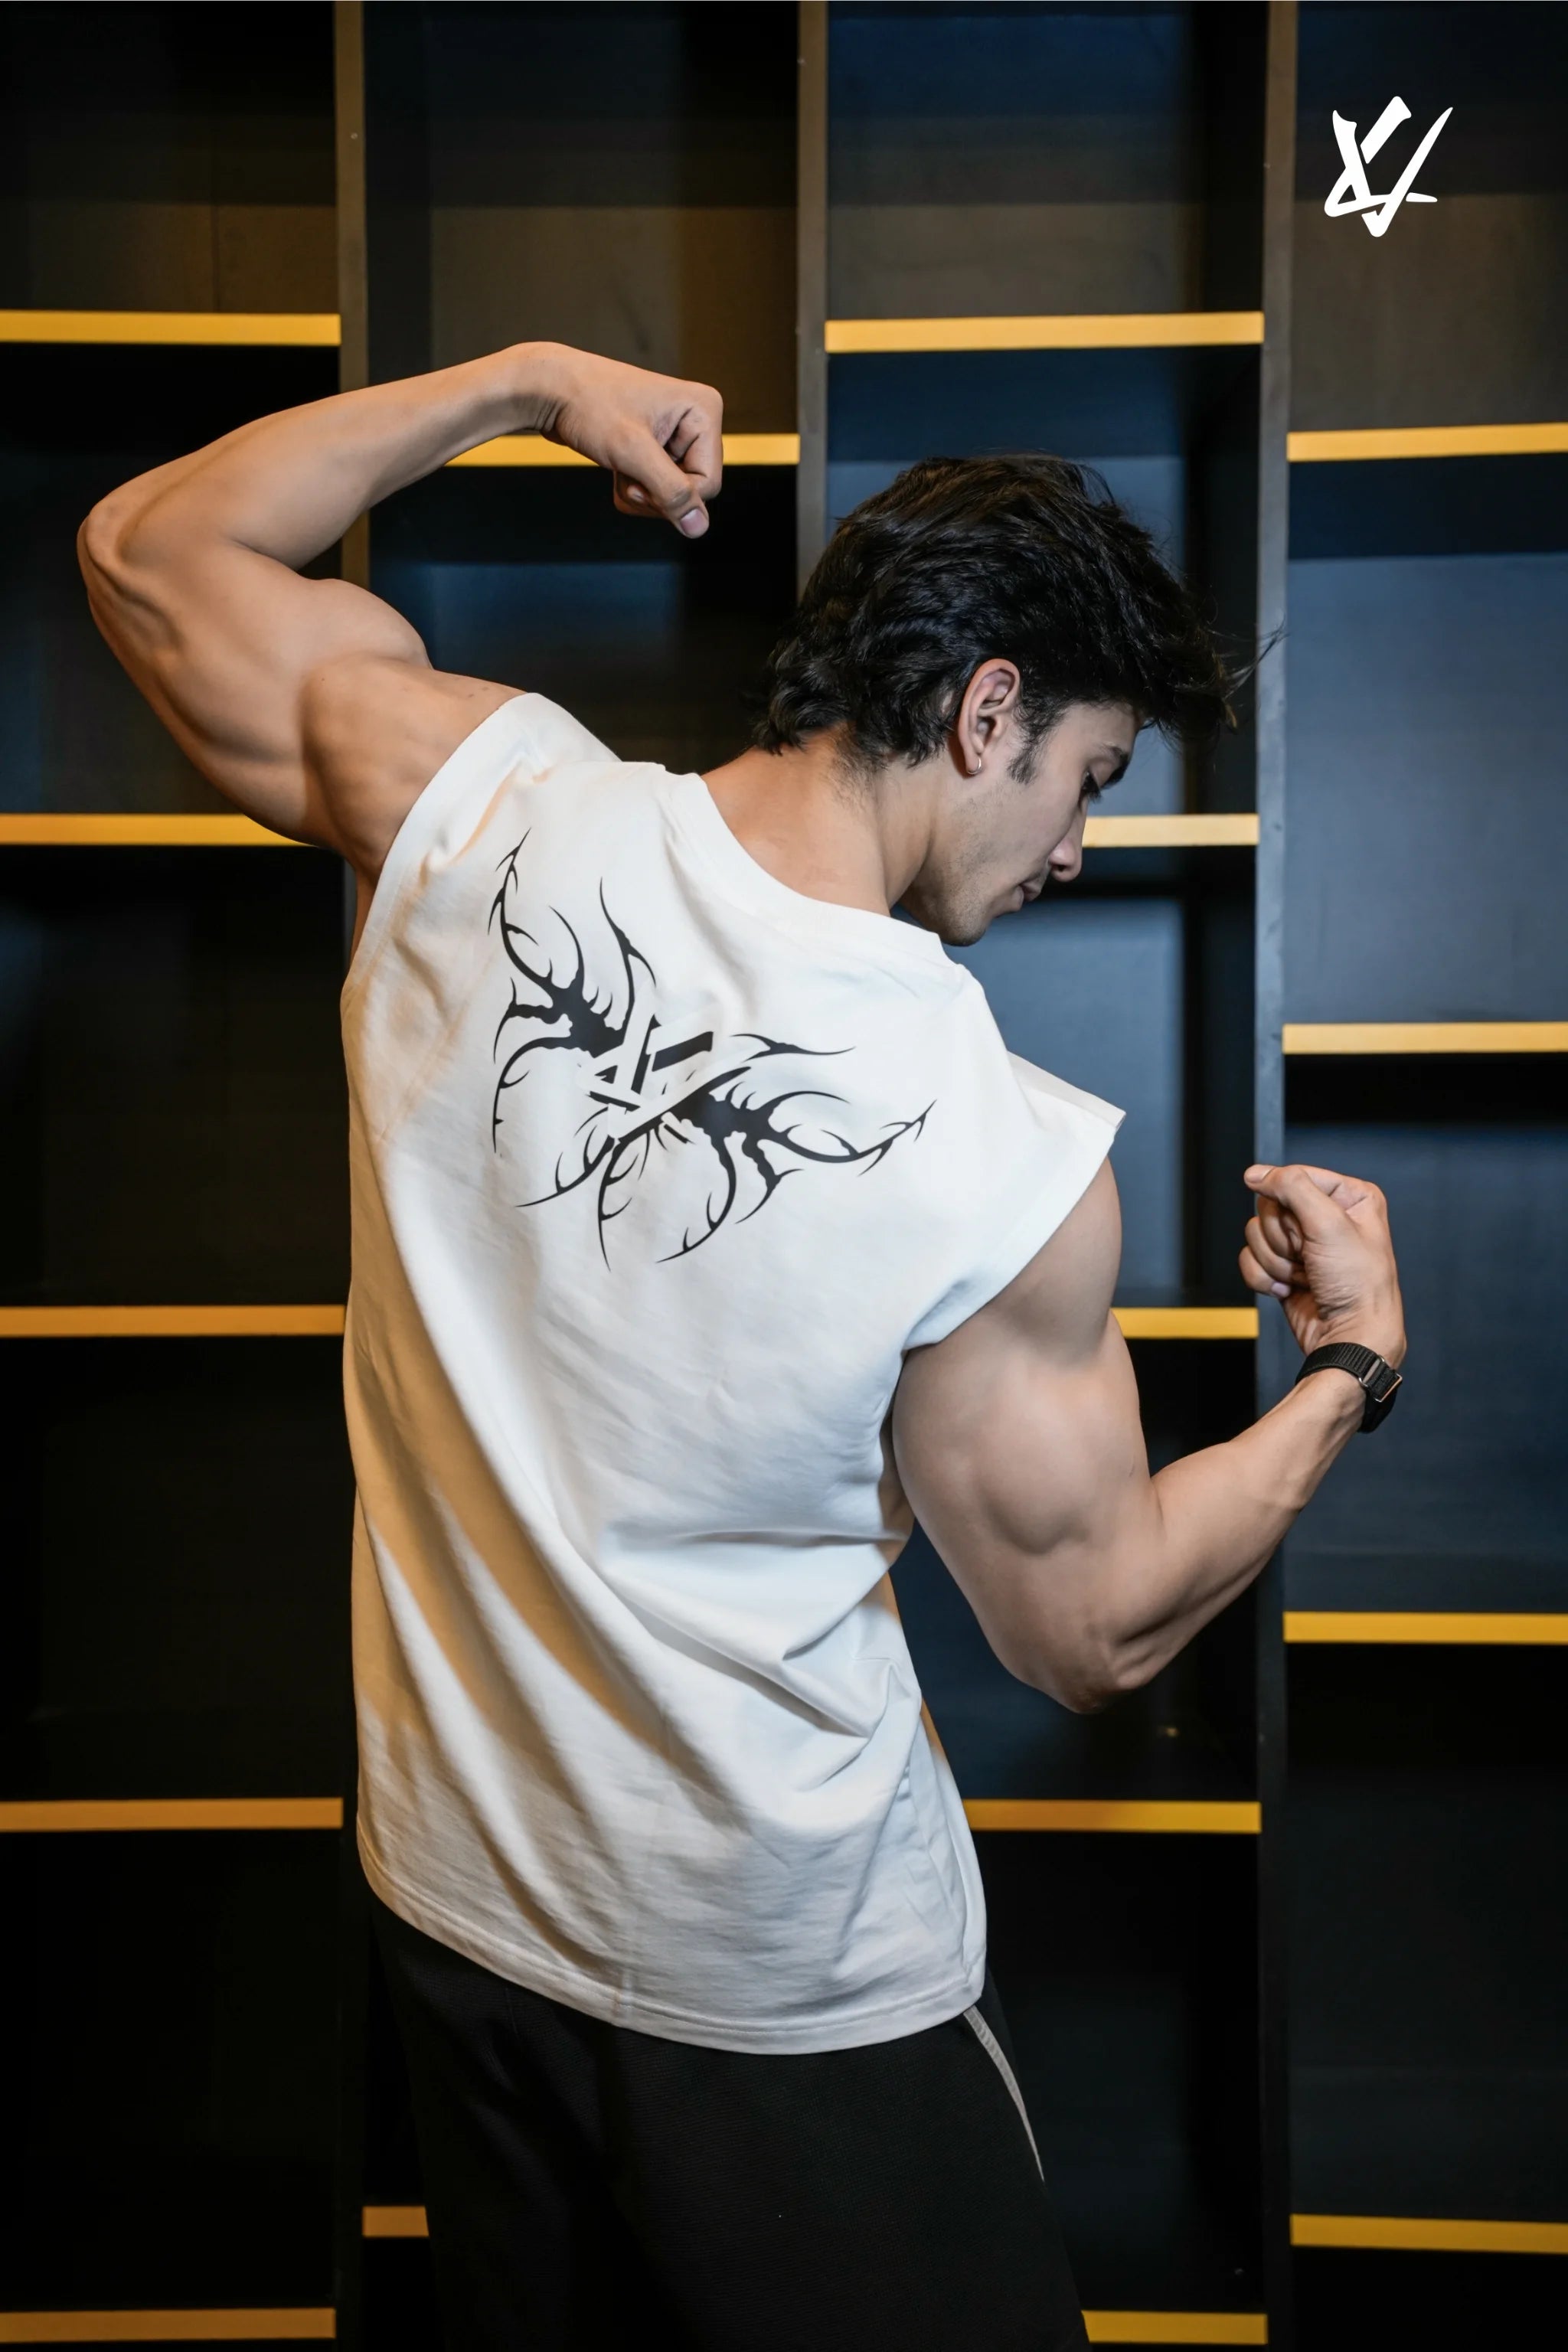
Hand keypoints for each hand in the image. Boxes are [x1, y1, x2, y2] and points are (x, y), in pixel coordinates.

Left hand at [527, 344, 722, 536]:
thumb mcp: (632, 452)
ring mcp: (675, 434)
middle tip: (625, 472)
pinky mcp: (656, 447)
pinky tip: (616, 468)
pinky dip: (634, 489)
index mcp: (704, 410)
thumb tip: (699, 527)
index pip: (708, 484)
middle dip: (654, 494)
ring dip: (641, 493)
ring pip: (672, 494)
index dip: (671, 495)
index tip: (637, 479)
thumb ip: (671, 491)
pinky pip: (657, 488)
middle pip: (692, 491)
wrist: (551, 389)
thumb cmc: (589, 405)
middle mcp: (695, 420)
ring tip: (618, 466)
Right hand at [1240, 1162, 1406, 1366]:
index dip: (1291, 1203)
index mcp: (1349, 1197)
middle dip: (1284, 1238)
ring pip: (1256, 1233)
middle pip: (1271, 1206)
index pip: (1294, 1177)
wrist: (1349, 1336)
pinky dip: (1264, 1276)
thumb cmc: (1358, 1285)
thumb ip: (1291, 1187)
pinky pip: (1250, 1258)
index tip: (1308, 1227)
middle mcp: (1326, 1216)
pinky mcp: (1284, 1267)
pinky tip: (1290, 1287)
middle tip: (1309, 1255)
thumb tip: (1255, 1174)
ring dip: (1276, 1261)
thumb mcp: (1329, 1223)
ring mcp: (1302, 1244)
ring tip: (1305, 1275)